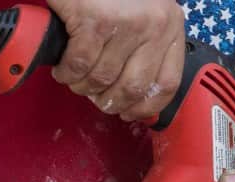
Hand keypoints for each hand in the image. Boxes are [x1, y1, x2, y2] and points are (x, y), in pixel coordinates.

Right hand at [47, 0, 185, 120]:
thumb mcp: (145, 17)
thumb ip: (148, 51)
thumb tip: (137, 100)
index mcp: (170, 27)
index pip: (167, 83)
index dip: (145, 107)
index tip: (128, 112)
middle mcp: (154, 25)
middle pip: (133, 88)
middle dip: (108, 101)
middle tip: (94, 96)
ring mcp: (126, 23)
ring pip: (103, 79)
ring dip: (83, 87)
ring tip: (75, 78)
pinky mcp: (94, 20)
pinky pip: (79, 65)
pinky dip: (67, 73)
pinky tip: (64, 69)